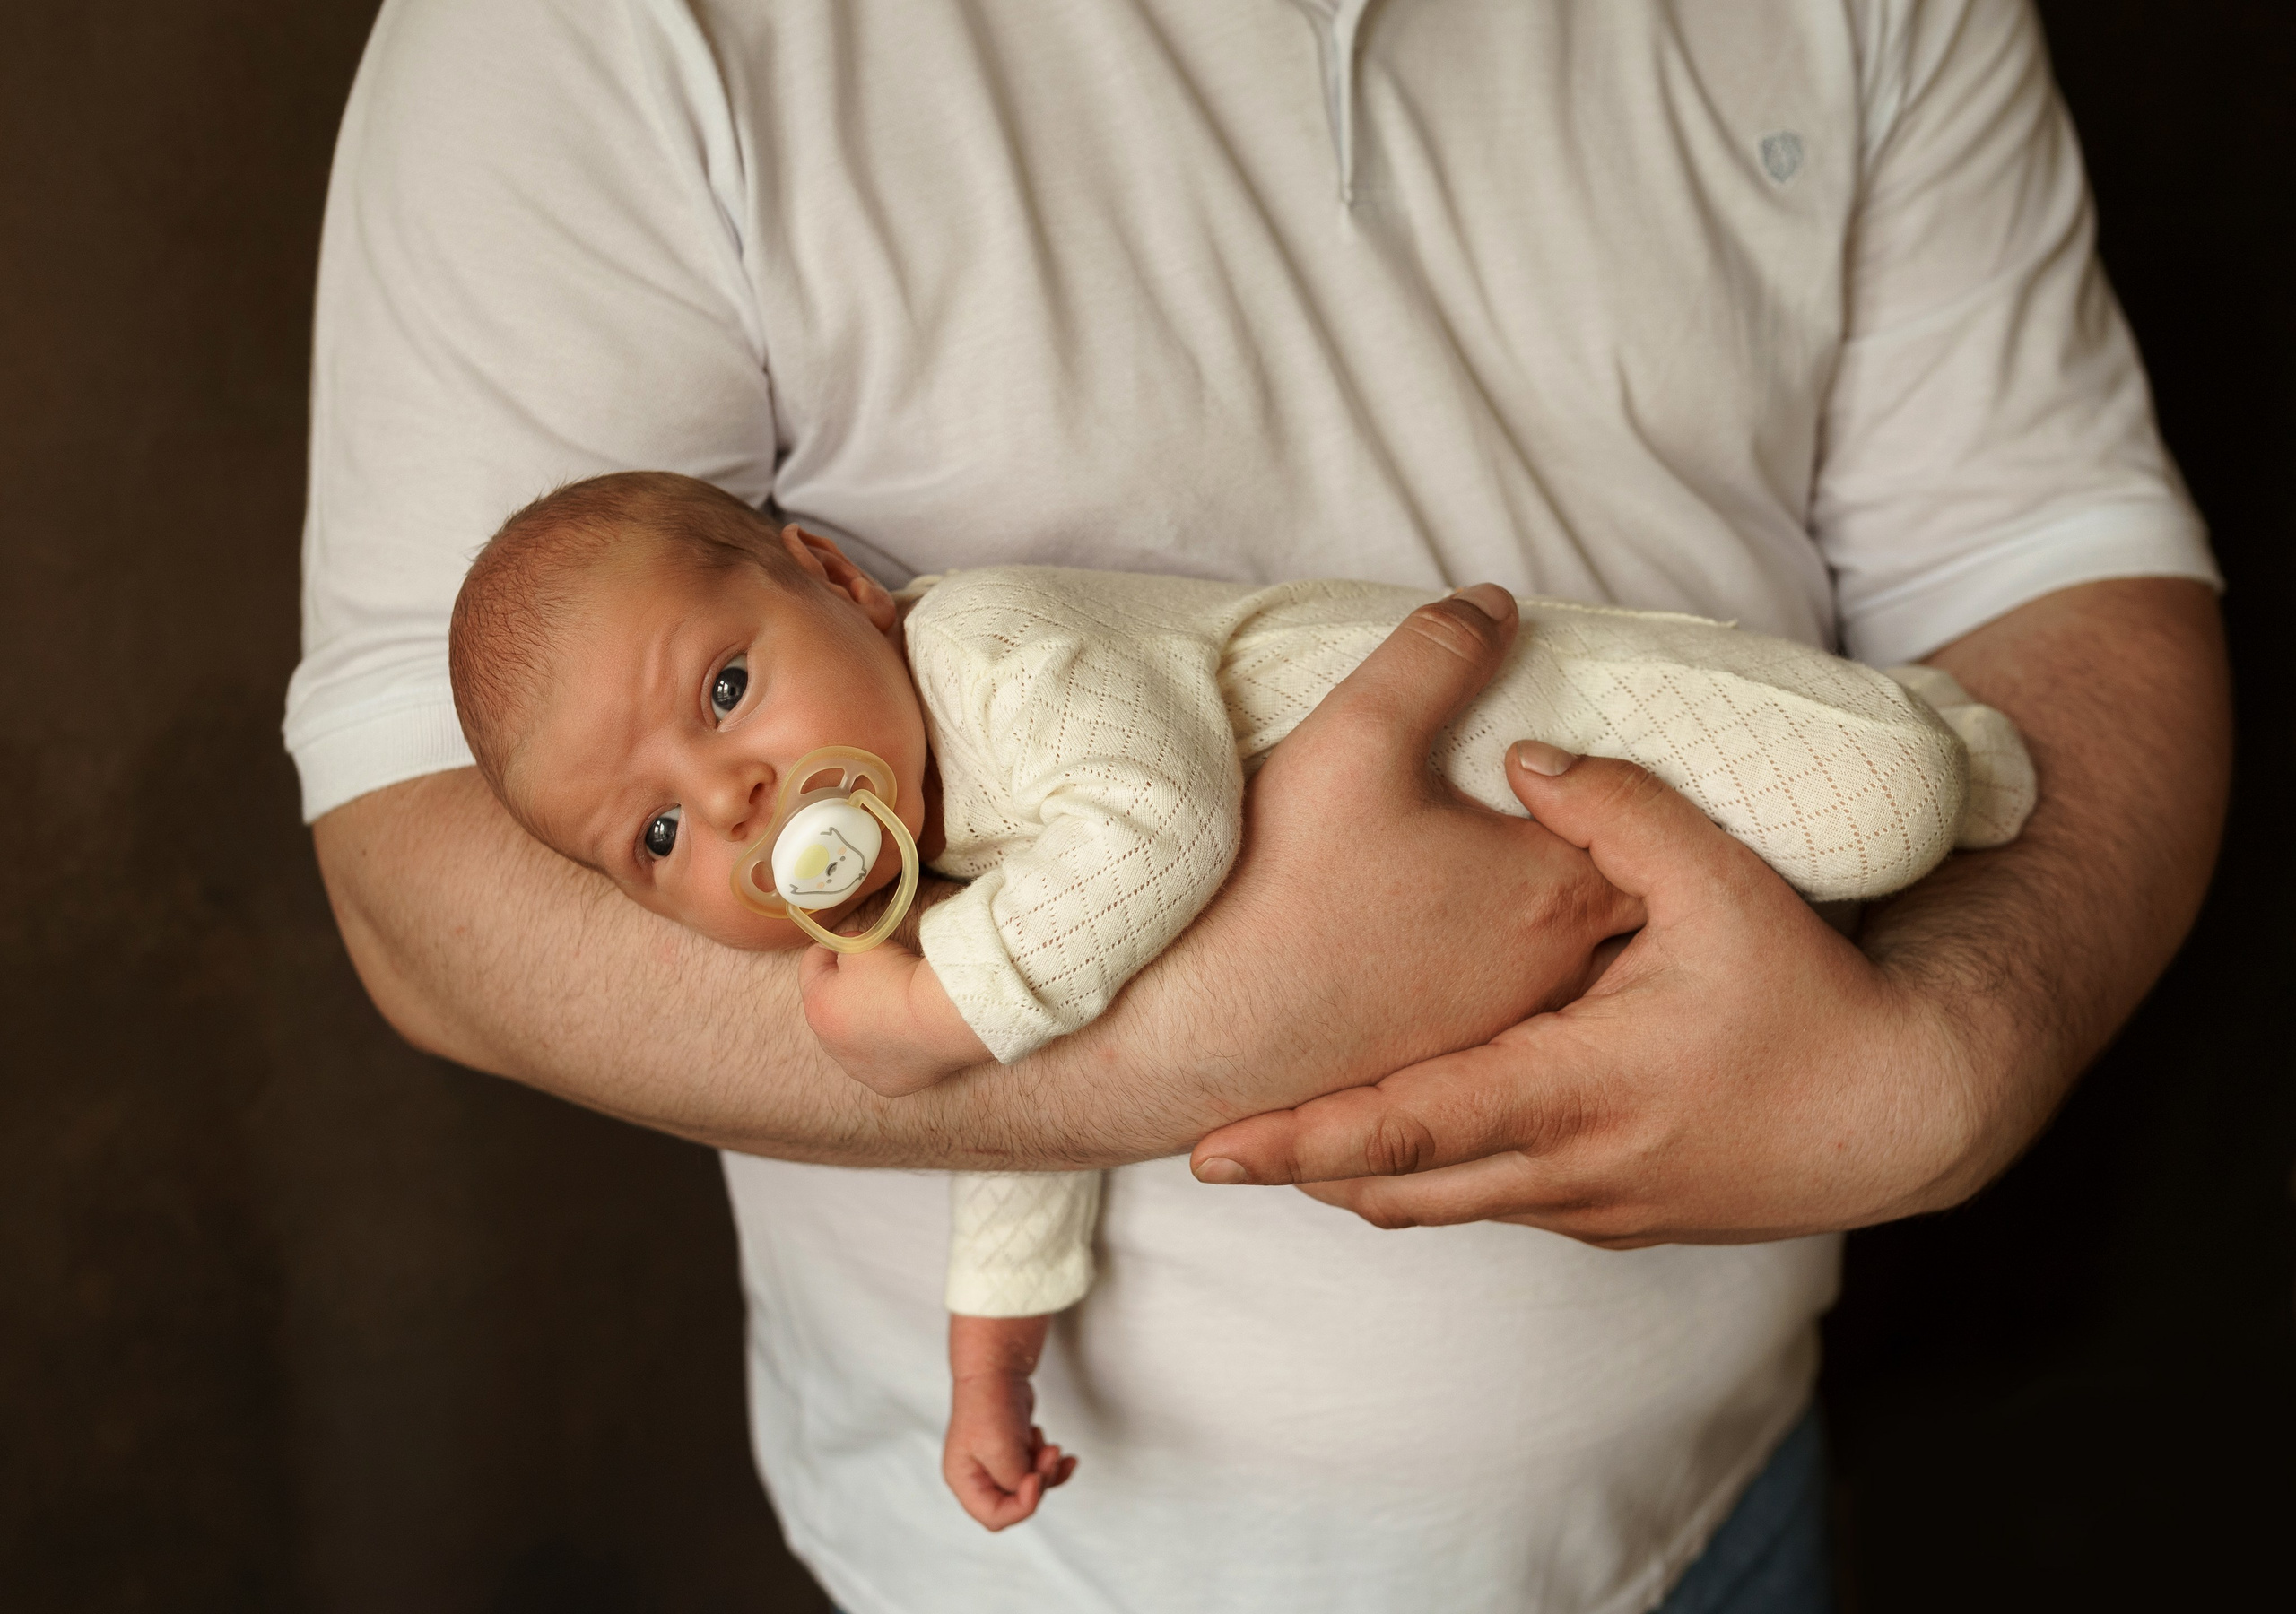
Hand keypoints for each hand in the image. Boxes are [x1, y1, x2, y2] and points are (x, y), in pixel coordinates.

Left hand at [801, 939, 990, 1096]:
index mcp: (818, 1008)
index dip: (830, 948)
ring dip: (867, 1023)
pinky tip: (908, 1034)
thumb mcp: (862, 946)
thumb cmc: (898, 979)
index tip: (849, 943)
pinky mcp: (887, 1084)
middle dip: (847, 990)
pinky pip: (883, 1062)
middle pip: (833, 1007)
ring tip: (895, 1008)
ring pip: (855, 1039)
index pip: (811, 967)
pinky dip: (891, 1048)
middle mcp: (831, 1046)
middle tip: (878, 975)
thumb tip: (844, 954)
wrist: (940, 1016)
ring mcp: (859, 1069)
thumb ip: (843, 947)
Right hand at [944, 1313, 1076, 1530]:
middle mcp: (978, 1476)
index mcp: (964, 1480)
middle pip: (1017, 1503)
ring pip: (1031, 1487)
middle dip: (1039, 1482)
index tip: (1037, 1478)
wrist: (998, 1368)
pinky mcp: (1013, 1453)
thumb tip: (1032, 1493)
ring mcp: (996, 1465)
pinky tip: (1054, 1447)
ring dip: (1047, 1469)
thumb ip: (1016, 1482)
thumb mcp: (1001, 1451)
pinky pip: (1037, 1472)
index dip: (1022, 1506)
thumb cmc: (990, 1404)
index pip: (996, 1516)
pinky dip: (1050, 1463)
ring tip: (1050, 1446)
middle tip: (1049, 1455)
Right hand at [1023, 587, 1646, 1152]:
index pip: (1639, 822)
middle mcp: (1552, 976)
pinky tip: (1418, 935)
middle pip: (1610, 894)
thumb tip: (1494, 605)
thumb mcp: (1357, 733)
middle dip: (1585, 844)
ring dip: (1533, 910)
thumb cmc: (1285, 887)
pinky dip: (1482, 964)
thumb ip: (1437, 655)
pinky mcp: (1445, 1067)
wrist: (1196, 1033)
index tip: (1551, 755)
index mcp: (1556, 892)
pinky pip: (1495, 1002)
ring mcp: (1501, 1033)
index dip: (1608, 781)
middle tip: (1529, 803)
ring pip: (1557, 957)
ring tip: (1470, 861)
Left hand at [1190, 743, 1973, 1244]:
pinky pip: (1489, 1202)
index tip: (1215, 1147)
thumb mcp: (1724, 886)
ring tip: (1280, 1137)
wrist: (1900, 1114)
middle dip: (1299, 1172)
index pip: (1409, 1126)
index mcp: (1575, 1092)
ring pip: (1437, 1204)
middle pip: (1396, 1189)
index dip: (1304, 1139)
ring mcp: (1585, 1208)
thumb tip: (1522, 755)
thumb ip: (1618, 811)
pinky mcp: (1606, 1218)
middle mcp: (1565, 1170)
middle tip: (1212, 1148)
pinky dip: (1427, 1176)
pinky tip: (1394, 1133)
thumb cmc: (1812, 998)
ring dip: (1358, 1173)